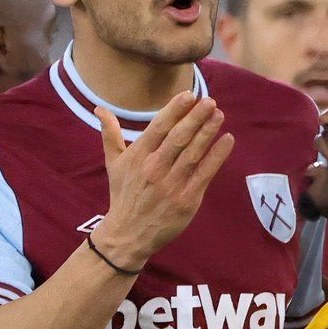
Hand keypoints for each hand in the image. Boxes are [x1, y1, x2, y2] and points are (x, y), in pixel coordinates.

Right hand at [91, 94, 234, 265]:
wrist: (128, 234)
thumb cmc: (123, 195)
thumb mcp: (113, 164)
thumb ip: (110, 134)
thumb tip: (99, 108)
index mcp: (137, 157)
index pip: (158, 128)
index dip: (174, 110)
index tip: (189, 95)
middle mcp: (154, 168)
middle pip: (178, 138)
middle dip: (195, 118)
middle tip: (210, 101)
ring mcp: (172, 185)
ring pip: (193, 153)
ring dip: (208, 132)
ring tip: (219, 115)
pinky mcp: (187, 200)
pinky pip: (206, 173)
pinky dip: (218, 156)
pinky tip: (228, 140)